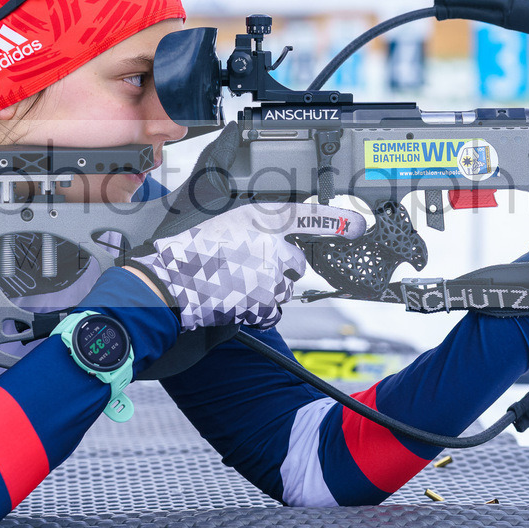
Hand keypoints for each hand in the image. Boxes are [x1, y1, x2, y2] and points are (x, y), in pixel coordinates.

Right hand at [128, 201, 364, 329]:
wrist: (171, 284)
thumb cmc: (189, 254)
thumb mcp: (219, 224)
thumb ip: (250, 228)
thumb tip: (271, 235)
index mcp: (256, 219)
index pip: (306, 216)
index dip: (335, 220)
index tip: (357, 225)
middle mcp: (268, 244)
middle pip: (294, 262)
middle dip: (279, 269)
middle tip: (246, 271)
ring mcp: (267, 275)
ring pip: (282, 288)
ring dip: (266, 291)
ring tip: (233, 287)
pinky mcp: (262, 301)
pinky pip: (271, 311)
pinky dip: (258, 312)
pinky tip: (235, 303)